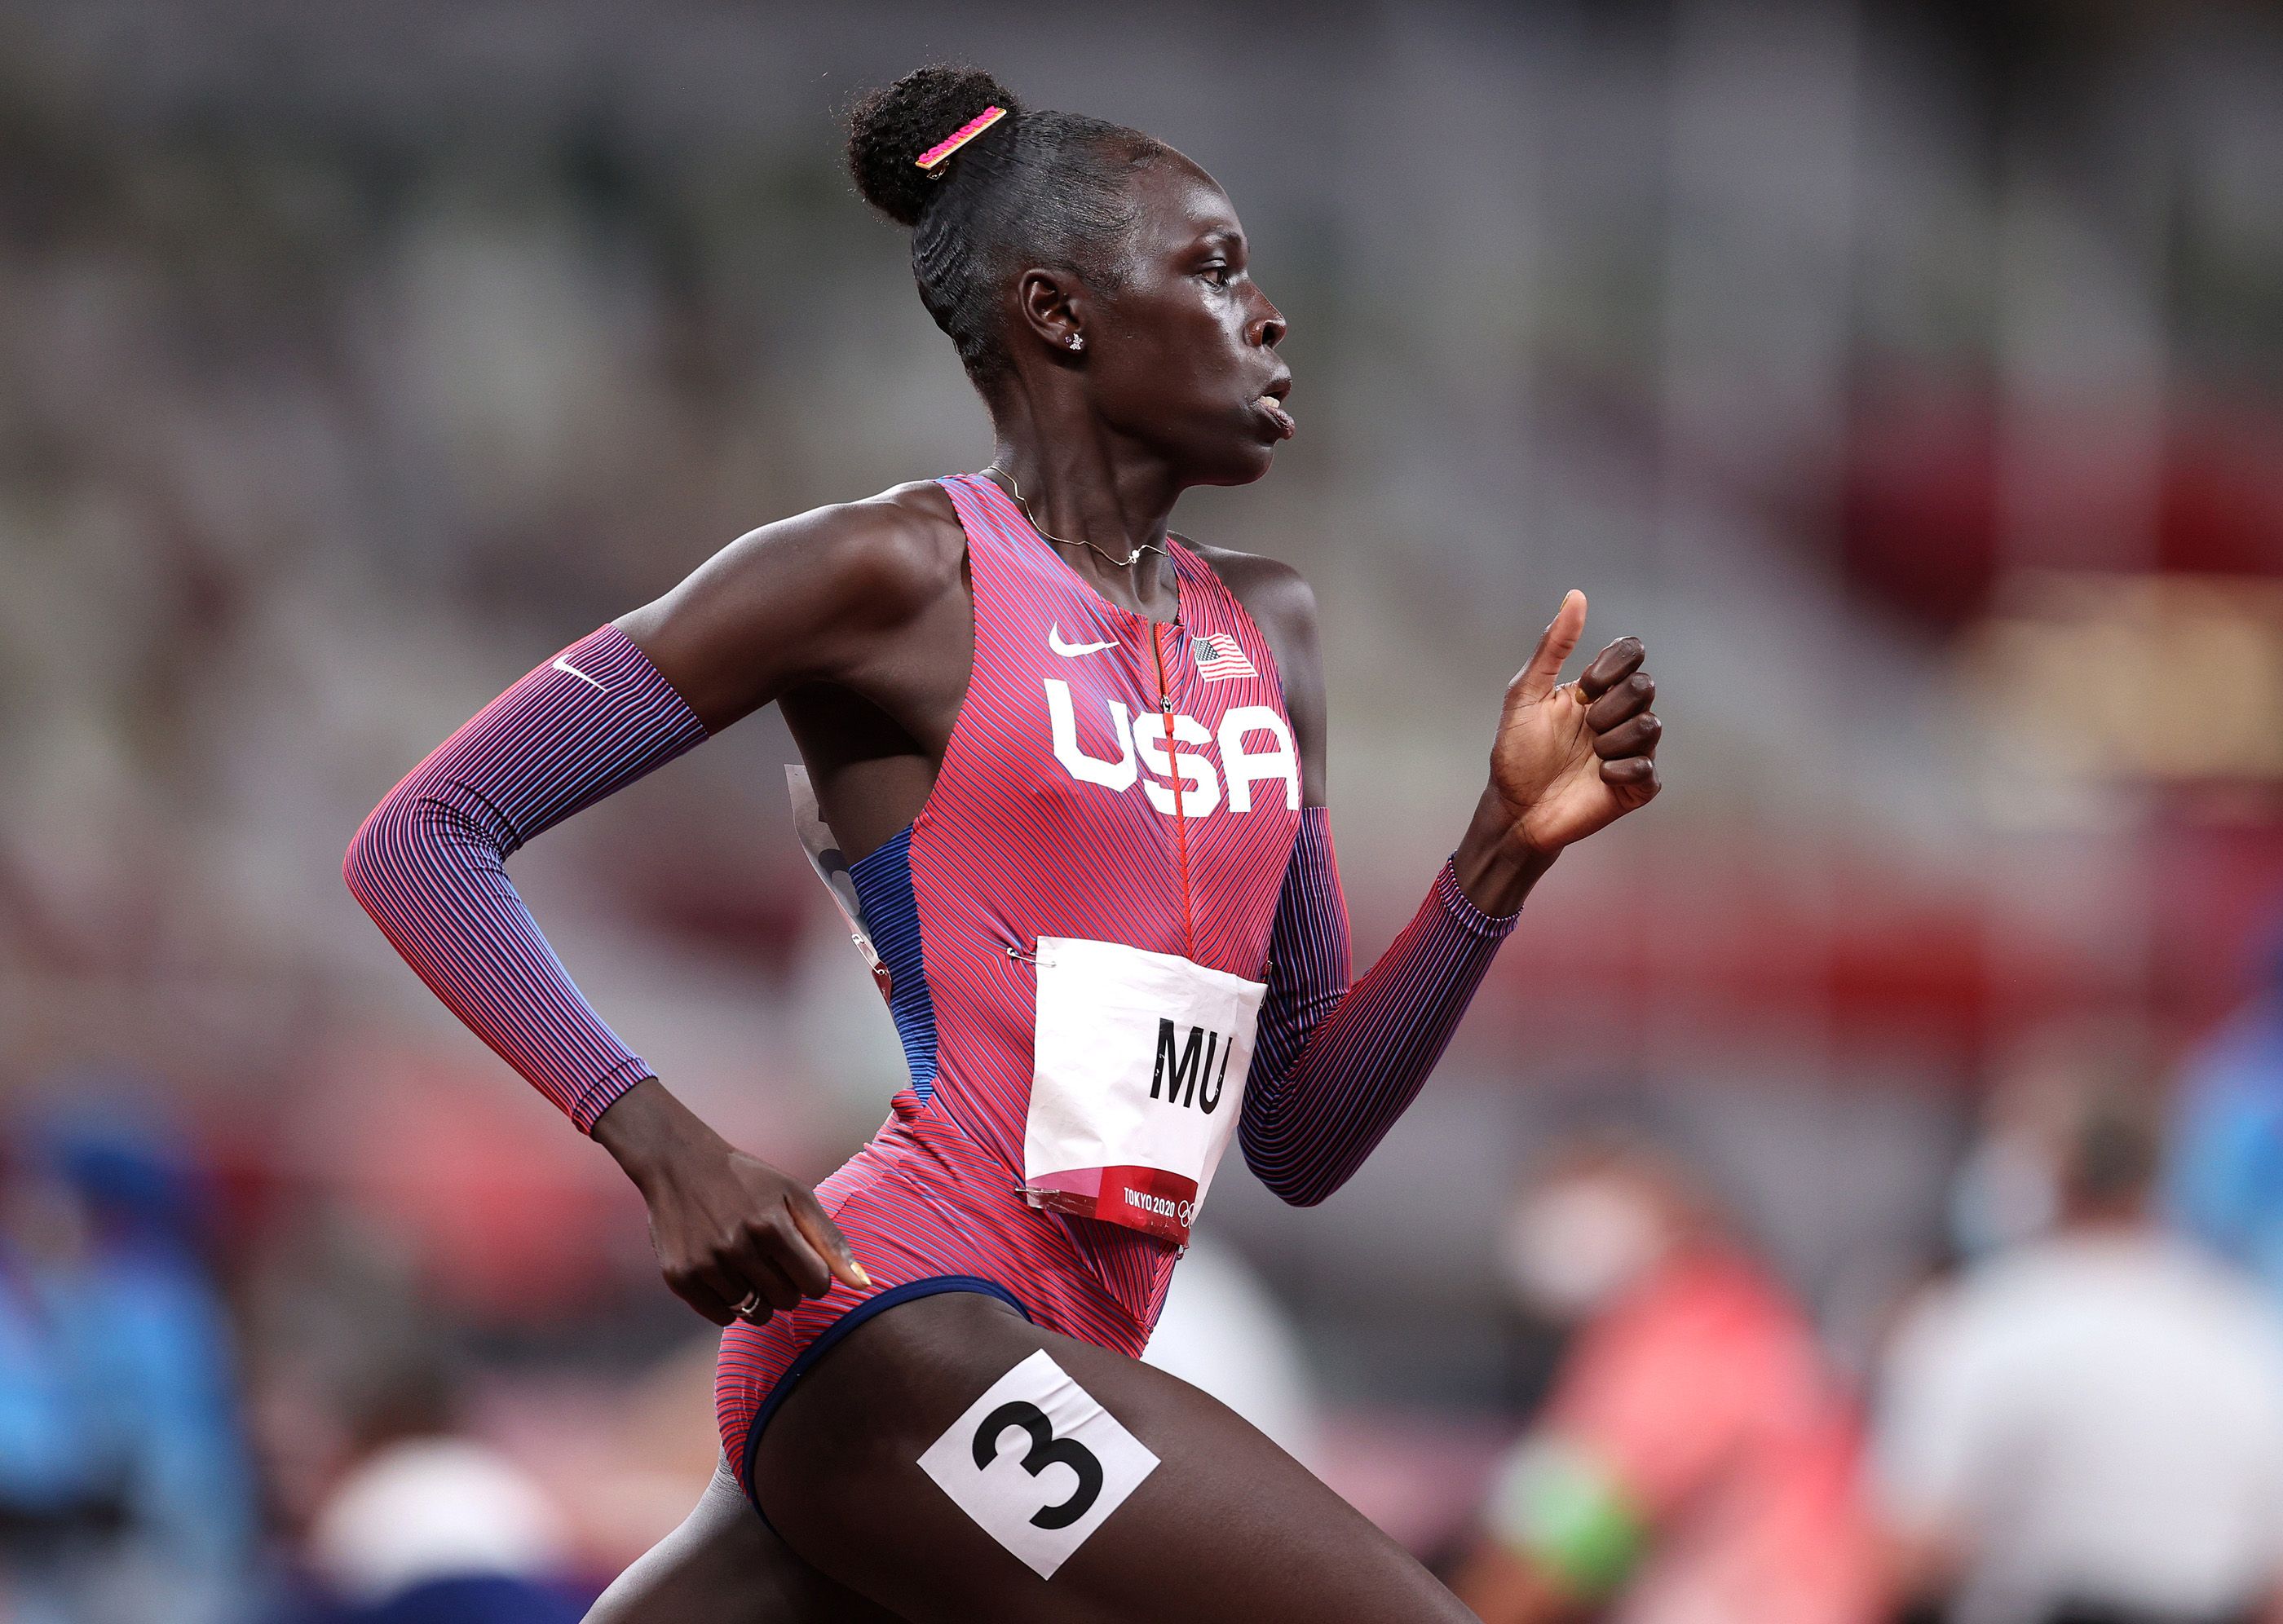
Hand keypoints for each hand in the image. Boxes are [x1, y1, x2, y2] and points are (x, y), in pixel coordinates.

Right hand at [591, 1078, 869, 1325]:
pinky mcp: (680, 1278)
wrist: (680, 1164)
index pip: (817, 1285)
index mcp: (772, 1225)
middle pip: (787, 1302)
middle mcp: (737, 1247)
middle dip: (787, 1285)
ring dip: (757, 1294)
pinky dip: (729, 1304)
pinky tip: (724, 1273)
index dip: (813, 1275)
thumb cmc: (750, 1181)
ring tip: (745, 1262)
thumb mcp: (796, 1196)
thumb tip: (863, 1286)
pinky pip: (722, 1317)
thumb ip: (831, 1241)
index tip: (799, 1258)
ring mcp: (706, 1264)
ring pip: (754, 1313)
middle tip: (769, 1257)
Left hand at [1488, 590, 1661, 857]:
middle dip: (1608, 707)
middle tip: (1583, 729)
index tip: (1582, 689)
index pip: (1631, 652)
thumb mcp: (1526, 694)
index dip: (1612, 666)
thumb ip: (1553, 646)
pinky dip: (1619, 770)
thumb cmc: (1516, 753)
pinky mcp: (1637, 786)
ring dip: (1612, 739)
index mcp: (1597, 689)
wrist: (1515, 811)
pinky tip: (1598, 778)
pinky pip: (1647, 767)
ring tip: (1588, 755)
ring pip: (1651, 726)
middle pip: (1645, 686)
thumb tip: (1576, 595)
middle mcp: (1619, 715)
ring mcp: (1632, 750)